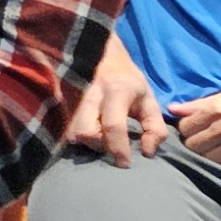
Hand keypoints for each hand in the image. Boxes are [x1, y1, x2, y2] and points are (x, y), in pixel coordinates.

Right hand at [63, 42, 165, 163]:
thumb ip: (155, 128)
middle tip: (110, 144)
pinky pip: (66, 130)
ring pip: (72, 133)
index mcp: (116, 91)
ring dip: (87, 143)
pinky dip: (79, 138)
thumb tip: (147, 153)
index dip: (119, 149)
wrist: (103, 56)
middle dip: (98, 145)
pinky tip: (90, 134)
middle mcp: (91, 95)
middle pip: (86, 132)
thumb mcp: (150, 100)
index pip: (113, 125)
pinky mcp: (64, 104)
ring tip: (101, 139)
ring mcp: (74, 98)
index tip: (125, 164)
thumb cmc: (129, 82)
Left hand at [165, 84, 220, 172]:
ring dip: (207, 155)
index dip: (186, 129)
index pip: (185, 126)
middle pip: (192, 145)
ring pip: (207, 159)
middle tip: (203, 141)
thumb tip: (173, 109)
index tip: (194, 129)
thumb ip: (201, 104)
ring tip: (215, 149)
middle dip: (193, 144)